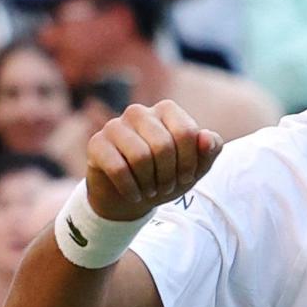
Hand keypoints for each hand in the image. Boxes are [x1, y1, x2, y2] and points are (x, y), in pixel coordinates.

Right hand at [85, 100, 222, 221]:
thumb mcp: (195, 167)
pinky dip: (131, 189)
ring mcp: (115, 125)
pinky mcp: (96, 143)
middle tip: (167, 188)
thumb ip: (210, 150)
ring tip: (151, 191)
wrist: (132, 196)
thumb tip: (206, 137)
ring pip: (140, 156)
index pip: (187, 133)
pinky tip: (135, 195)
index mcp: (167, 110)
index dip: (190, 162)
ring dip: (150, 183)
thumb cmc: (167, 175)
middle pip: (163, 145)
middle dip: (169, 175)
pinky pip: (118, 168)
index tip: (186, 177)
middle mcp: (139, 112)